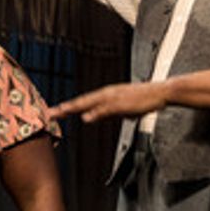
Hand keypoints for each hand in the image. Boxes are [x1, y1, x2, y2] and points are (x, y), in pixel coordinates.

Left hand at [48, 82, 164, 123]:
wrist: (160, 92)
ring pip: (90, 103)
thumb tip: (95, 118)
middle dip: (65, 108)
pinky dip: (95, 112)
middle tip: (49, 113)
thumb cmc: (144, 99)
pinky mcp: (122, 103)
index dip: (68, 107)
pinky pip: (106, 108)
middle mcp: (107, 94)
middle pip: (81, 101)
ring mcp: (114, 97)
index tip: (55, 112)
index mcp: (106, 95)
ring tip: (60, 113)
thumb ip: (108, 113)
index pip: (83, 102)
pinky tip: (86, 117)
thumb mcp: (123, 109)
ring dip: (74, 108)